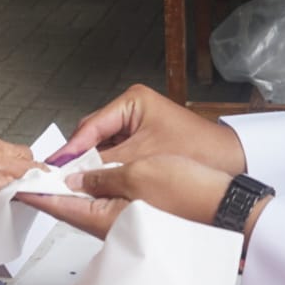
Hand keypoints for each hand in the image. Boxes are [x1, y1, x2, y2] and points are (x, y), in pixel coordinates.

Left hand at [17, 154, 247, 239]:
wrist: (227, 209)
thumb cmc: (187, 194)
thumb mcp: (137, 173)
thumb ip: (102, 175)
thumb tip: (76, 177)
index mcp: (104, 219)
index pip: (59, 206)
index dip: (36, 193)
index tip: (16, 185)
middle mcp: (111, 227)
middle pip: (72, 207)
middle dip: (53, 189)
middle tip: (36, 171)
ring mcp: (127, 224)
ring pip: (91, 205)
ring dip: (76, 188)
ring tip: (62, 169)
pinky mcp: (142, 219)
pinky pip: (110, 204)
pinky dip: (98, 189)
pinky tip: (96, 176)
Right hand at [45, 84, 245, 175]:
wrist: (230, 161)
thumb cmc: (196, 150)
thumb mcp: (142, 159)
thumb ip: (104, 167)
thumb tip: (74, 177)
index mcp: (132, 101)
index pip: (90, 126)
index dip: (70, 150)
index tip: (54, 168)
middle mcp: (133, 108)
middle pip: (93, 135)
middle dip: (80, 158)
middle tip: (62, 179)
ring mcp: (138, 124)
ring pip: (104, 146)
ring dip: (93, 165)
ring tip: (78, 184)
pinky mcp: (144, 140)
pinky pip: (117, 154)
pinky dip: (108, 168)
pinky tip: (100, 183)